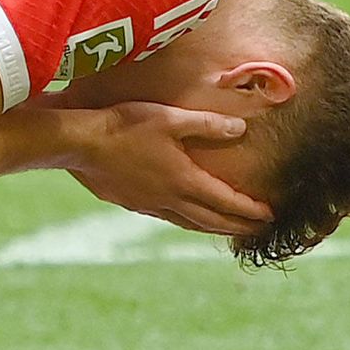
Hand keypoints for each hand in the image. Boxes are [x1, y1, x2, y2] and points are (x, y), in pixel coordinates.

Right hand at [56, 100, 265, 239]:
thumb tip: (240, 130)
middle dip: (237, 226)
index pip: (225, 201)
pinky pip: (169, 218)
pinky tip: (184, 217)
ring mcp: (149, 205)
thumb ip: (207, 125)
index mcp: (184, 181)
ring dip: (212, 228)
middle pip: (211, 220)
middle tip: (258, 231)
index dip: (249, 210)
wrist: (81, 144)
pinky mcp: (132, 204)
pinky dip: (187, 221)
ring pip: (189, 223)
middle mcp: (169, 200)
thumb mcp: (171, 119)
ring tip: (227, 230)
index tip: (269, 216)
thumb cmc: (126, 126)